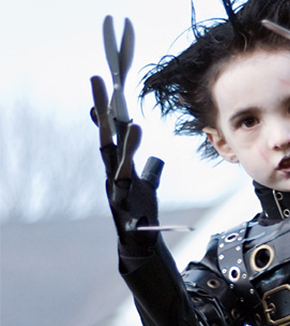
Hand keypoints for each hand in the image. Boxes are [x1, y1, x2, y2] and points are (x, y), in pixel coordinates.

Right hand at [90, 75, 162, 252]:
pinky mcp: (126, 213)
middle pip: (107, 139)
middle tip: (98, 82)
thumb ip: (151, 169)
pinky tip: (136, 172)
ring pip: (120, 166)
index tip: (101, 83)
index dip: (105, 110)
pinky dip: (132, 187)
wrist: (138, 243)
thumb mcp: (148, 186)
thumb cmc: (140, 211)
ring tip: (135, 127)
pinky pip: (129, 197)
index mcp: (119, 166)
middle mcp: (113, 176)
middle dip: (104, 111)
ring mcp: (117, 193)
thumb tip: (155, 158)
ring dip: (128, 147)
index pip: (111, 134)